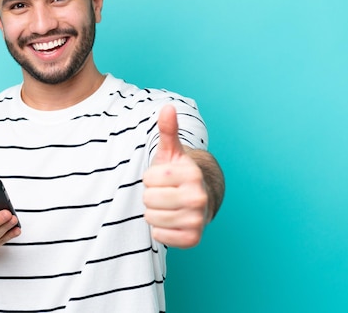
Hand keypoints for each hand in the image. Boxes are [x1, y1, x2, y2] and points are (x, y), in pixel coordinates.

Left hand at [143, 105, 207, 247]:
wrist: (197, 201)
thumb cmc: (177, 175)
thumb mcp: (171, 152)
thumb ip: (168, 131)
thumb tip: (167, 108)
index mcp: (192, 174)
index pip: (149, 179)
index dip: (150, 178)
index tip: (163, 178)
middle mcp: (199, 197)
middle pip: (148, 199)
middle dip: (151, 196)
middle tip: (164, 194)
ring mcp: (198, 220)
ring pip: (151, 218)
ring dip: (154, 213)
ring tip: (167, 206)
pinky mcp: (193, 239)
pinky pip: (159, 236)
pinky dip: (160, 230)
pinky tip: (170, 221)